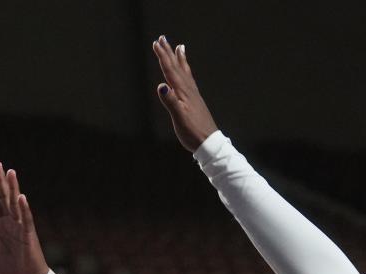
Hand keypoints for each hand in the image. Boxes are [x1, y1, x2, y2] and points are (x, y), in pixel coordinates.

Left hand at [0, 163, 49, 273]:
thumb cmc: (12, 269)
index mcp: (1, 226)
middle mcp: (11, 223)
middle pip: (4, 198)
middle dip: (0, 181)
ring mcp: (20, 227)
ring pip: (16, 204)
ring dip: (13, 188)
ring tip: (10, 171)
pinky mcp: (28, 235)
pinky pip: (26, 220)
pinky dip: (24, 209)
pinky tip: (21, 196)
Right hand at [152, 36, 217, 152]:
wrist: (209, 143)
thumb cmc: (192, 132)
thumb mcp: (179, 118)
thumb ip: (170, 101)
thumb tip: (161, 85)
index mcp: (182, 92)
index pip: (170, 70)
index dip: (163, 56)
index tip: (156, 43)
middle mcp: (188, 90)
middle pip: (177, 67)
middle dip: (169, 53)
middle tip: (163, 38)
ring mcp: (193, 95)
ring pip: (184, 72)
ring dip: (180, 59)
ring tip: (180, 47)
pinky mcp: (196, 101)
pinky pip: (189, 80)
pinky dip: (186, 72)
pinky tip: (186, 73)